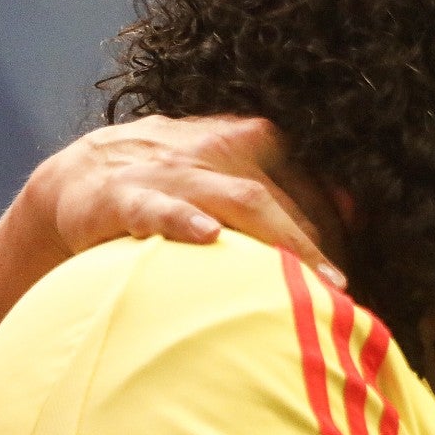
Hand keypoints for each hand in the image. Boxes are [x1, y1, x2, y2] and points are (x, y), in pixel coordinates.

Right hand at [16, 114, 345, 286]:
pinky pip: (159, 207)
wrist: (80, 177)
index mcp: (252, 137)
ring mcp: (174, 170)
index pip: (309, 185)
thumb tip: (354, 210)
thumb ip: (287, 187)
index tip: (345, 275)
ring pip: (240, 201)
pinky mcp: (126, 194)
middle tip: (338, 296)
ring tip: (308, 280)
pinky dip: (183, 219)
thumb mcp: (232, 171)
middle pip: (284, 201)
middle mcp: (221, 146)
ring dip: (280, 240)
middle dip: (314, 249)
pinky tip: (208, 237)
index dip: (334, 230)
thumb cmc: (175, 182)